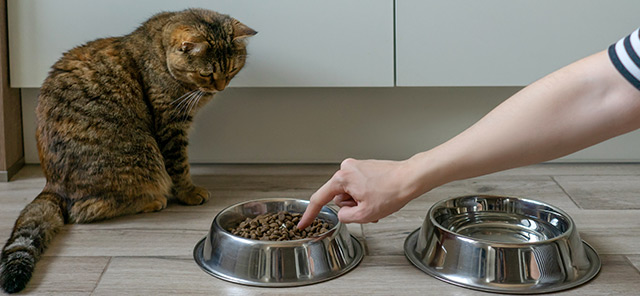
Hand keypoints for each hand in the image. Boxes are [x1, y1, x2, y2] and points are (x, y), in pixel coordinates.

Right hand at [297, 158, 418, 228]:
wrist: (410, 178)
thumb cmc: (392, 191)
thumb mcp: (364, 214)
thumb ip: (345, 217)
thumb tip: (342, 213)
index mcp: (342, 178)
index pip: (319, 199)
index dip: (310, 214)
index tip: (303, 223)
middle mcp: (347, 168)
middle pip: (339, 197)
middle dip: (351, 206)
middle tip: (368, 209)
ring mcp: (356, 166)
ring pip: (350, 193)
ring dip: (360, 202)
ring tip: (376, 203)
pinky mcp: (365, 168)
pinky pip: (358, 186)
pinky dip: (365, 195)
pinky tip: (378, 197)